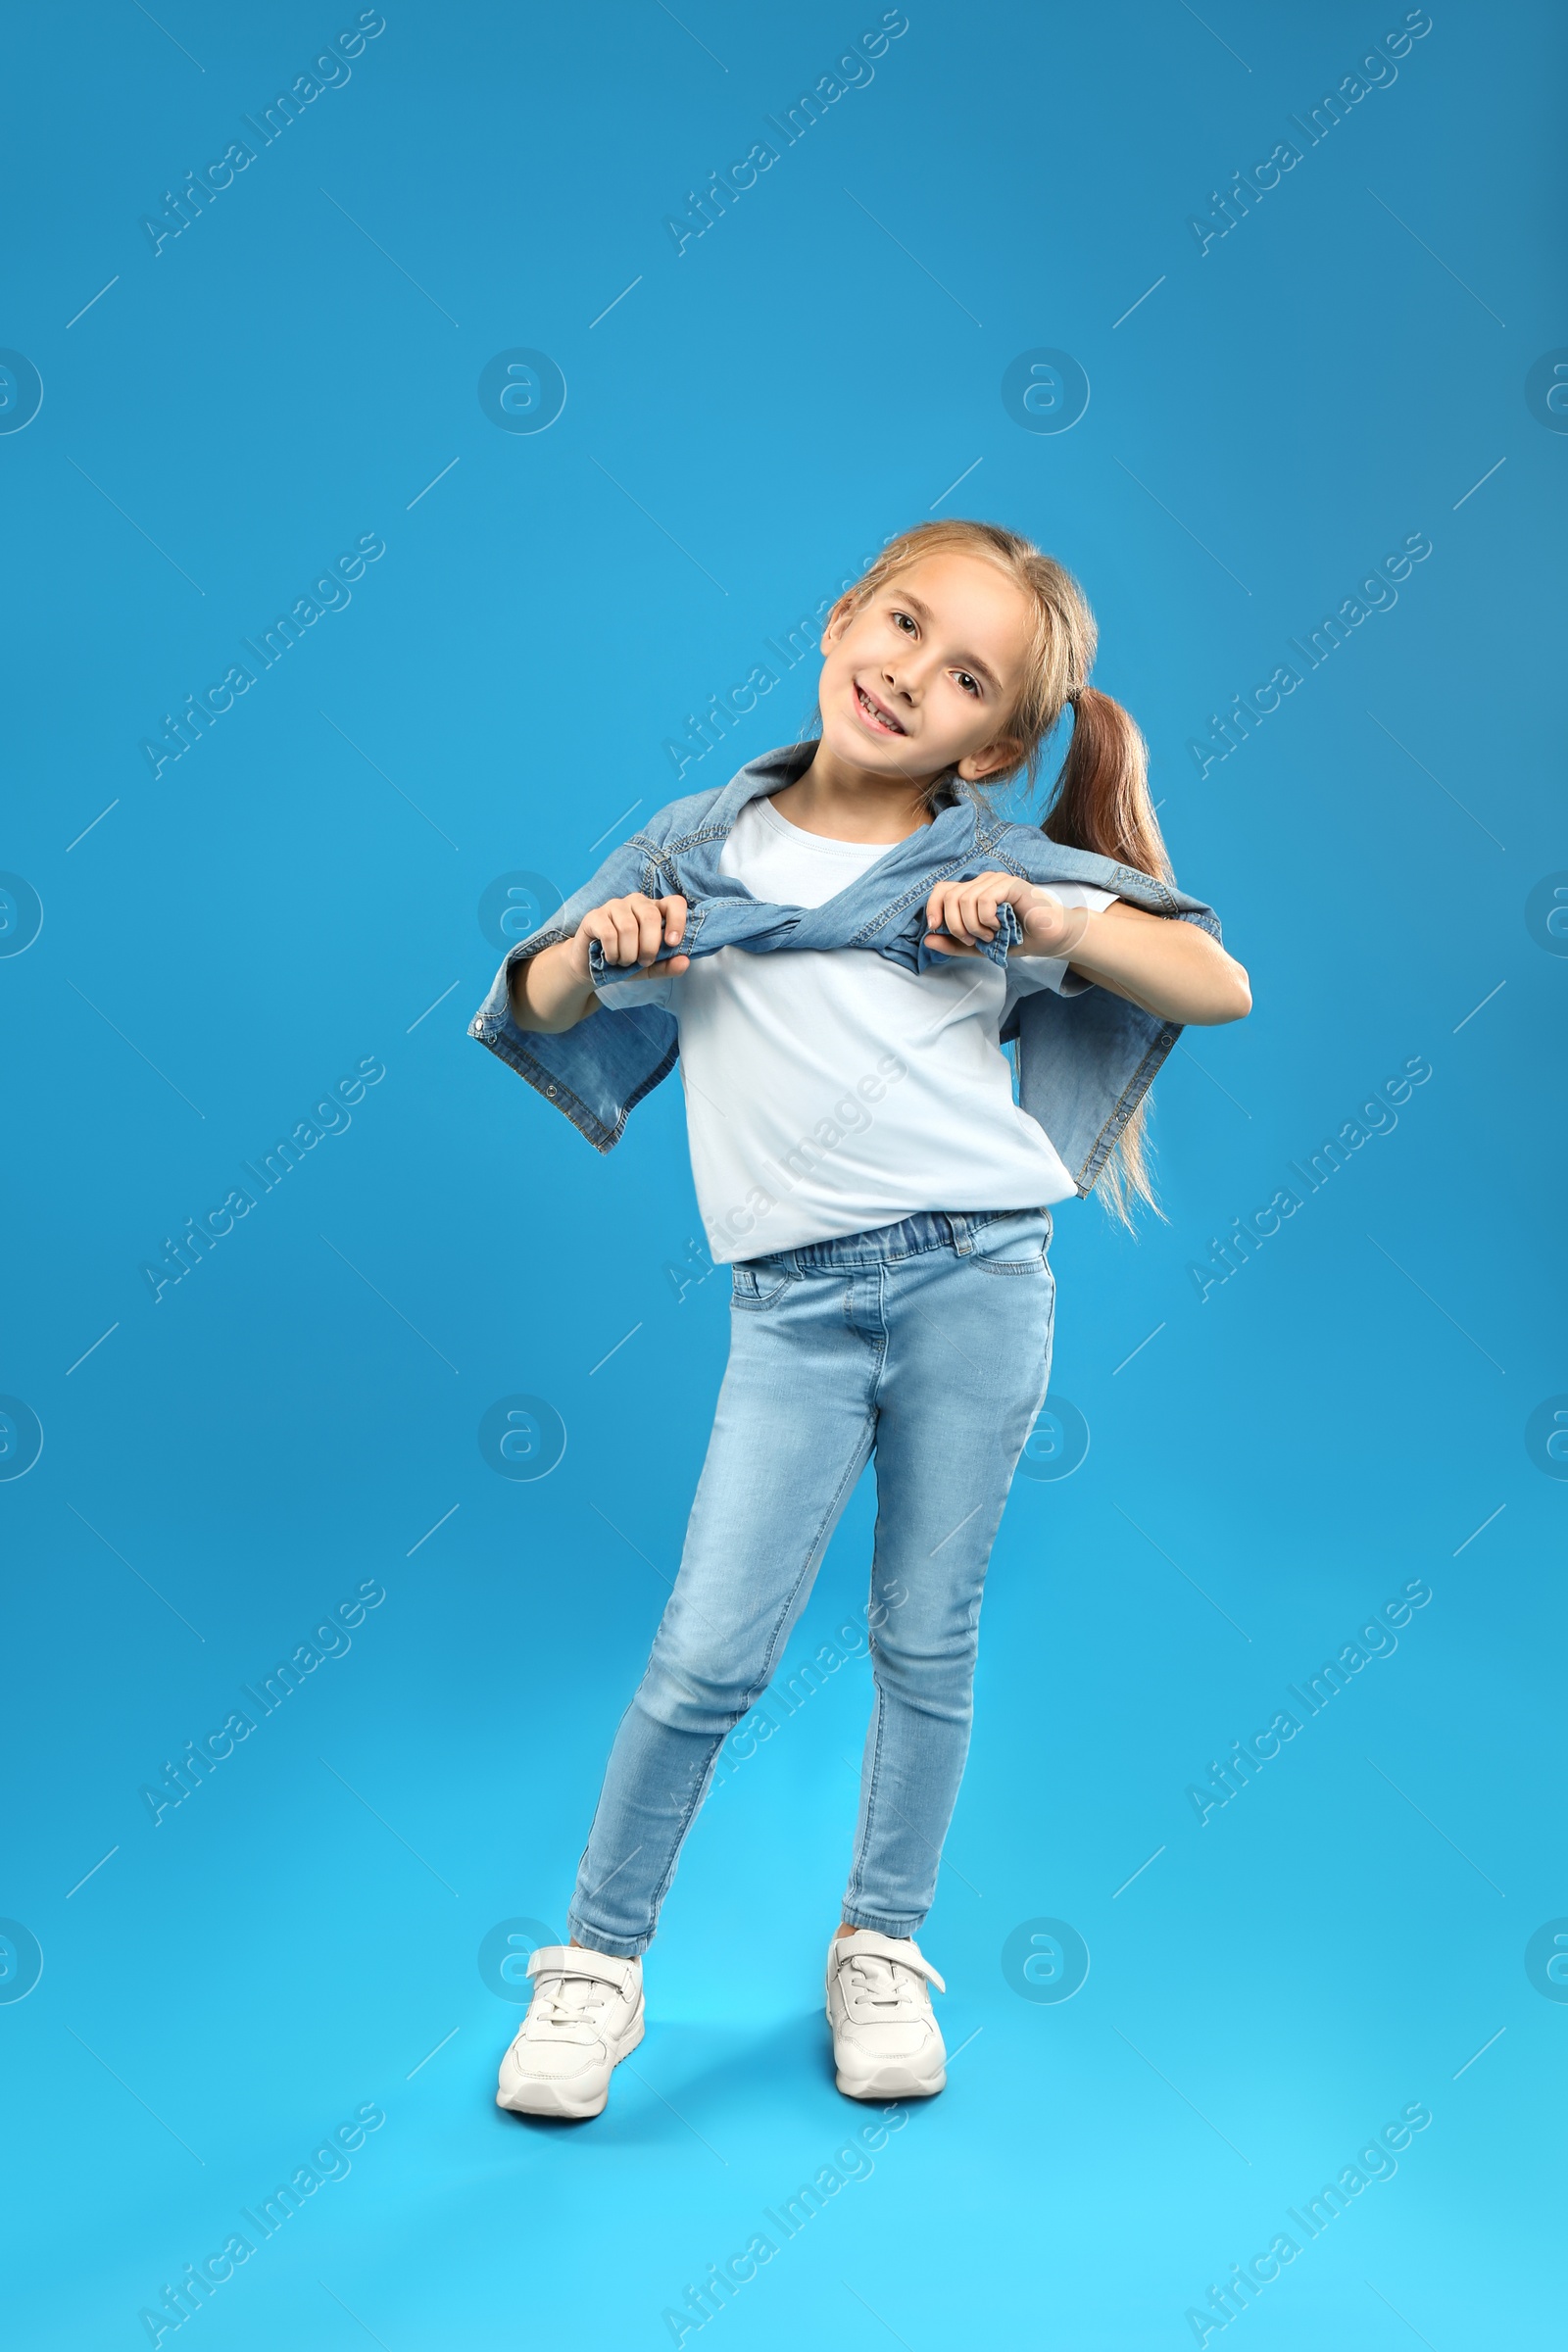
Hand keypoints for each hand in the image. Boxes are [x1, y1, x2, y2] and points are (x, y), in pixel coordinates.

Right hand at [574, 892, 689, 979]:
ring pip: (628, 927)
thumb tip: (684, 962)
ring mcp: (614, 906)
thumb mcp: (650, 968)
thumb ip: (667, 965)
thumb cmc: (625, 961)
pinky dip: (613, 953)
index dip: (677, 921)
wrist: (592, 968)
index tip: (672, 943)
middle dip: (649, 946)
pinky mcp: (595, 916)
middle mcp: (635, 902)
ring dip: (628, 954)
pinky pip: (608, 933)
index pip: (674, 903)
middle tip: (643, 961)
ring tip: (624, 962)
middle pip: (650, 916)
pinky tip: (611, 958)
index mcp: (654, 910)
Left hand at [923, 871, 1091, 960]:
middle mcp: (983, 881)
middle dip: (954, 924)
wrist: (1049, 939)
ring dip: (973, 925)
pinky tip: (999, 927)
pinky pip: (984, 899)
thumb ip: (954, 944)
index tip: (935, 928)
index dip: (932, 907)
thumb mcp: (979, 947)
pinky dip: (986, 919)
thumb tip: (927, 940)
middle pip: (949, 895)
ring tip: (990, 936)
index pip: (942, 889)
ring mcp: (997, 880)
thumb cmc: (1018, 939)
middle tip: (972, 940)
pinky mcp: (1010, 884)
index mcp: (973, 891)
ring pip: (965, 899)